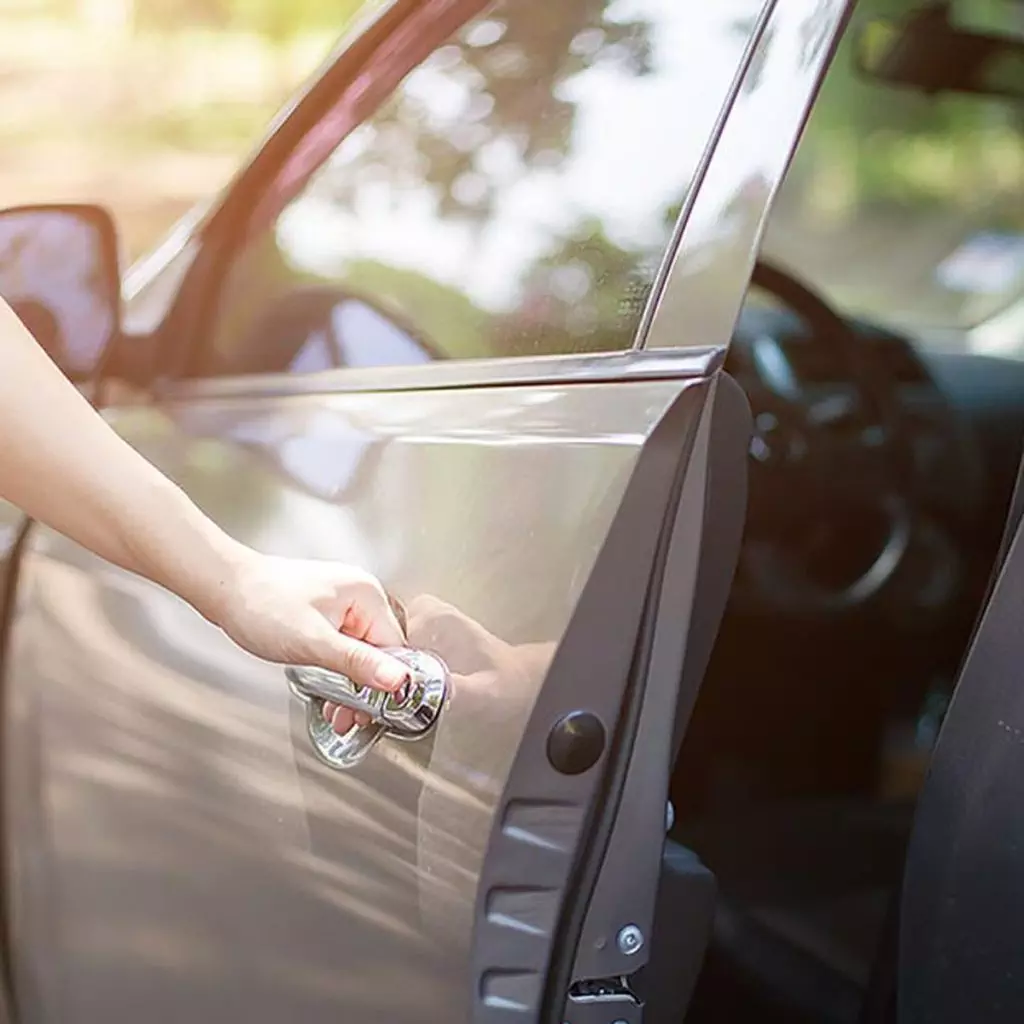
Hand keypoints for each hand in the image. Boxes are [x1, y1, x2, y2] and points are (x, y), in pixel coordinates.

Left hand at [210, 552, 408, 734]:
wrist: (224, 589)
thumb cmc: (261, 605)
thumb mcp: (313, 642)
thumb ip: (357, 662)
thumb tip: (398, 679)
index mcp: (366, 595)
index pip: (395, 647)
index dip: (387, 682)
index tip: (374, 710)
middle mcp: (361, 596)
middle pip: (380, 652)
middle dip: (366, 689)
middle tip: (351, 717)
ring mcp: (344, 604)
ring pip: (362, 653)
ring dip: (352, 685)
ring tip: (338, 712)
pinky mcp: (328, 614)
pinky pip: (345, 647)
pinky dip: (339, 671)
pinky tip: (330, 692)